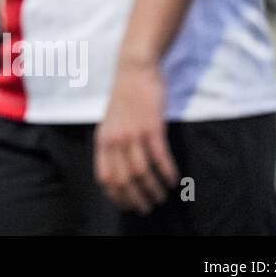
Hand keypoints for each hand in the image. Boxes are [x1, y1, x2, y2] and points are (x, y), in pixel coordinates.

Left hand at [95, 56, 178, 213]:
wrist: (134, 70)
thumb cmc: (125, 97)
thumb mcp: (110, 122)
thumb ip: (113, 144)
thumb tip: (120, 171)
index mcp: (102, 139)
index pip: (105, 177)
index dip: (117, 196)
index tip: (129, 205)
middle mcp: (115, 139)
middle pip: (124, 180)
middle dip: (137, 198)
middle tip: (149, 206)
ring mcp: (133, 133)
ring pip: (141, 172)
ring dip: (153, 189)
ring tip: (162, 195)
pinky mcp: (152, 127)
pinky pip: (159, 157)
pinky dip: (167, 172)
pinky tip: (173, 179)